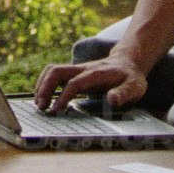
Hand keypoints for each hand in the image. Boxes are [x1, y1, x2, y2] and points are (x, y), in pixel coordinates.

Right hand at [33, 39, 147, 111]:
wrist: (129, 62)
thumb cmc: (131, 78)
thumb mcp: (134, 87)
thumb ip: (124, 93)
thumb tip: (112, 100)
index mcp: (96, 73)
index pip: (75, 83)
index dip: (63, 96)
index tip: (55, 110)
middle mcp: (83, 69)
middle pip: (57, 71)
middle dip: (45, 87)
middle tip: (40, 107)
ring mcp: (78, 70)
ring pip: (53, 70)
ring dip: (42, 85)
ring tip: (39, 104)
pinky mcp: (75, 73)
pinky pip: (55, 74)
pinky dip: (46, 84)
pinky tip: (45, 98)